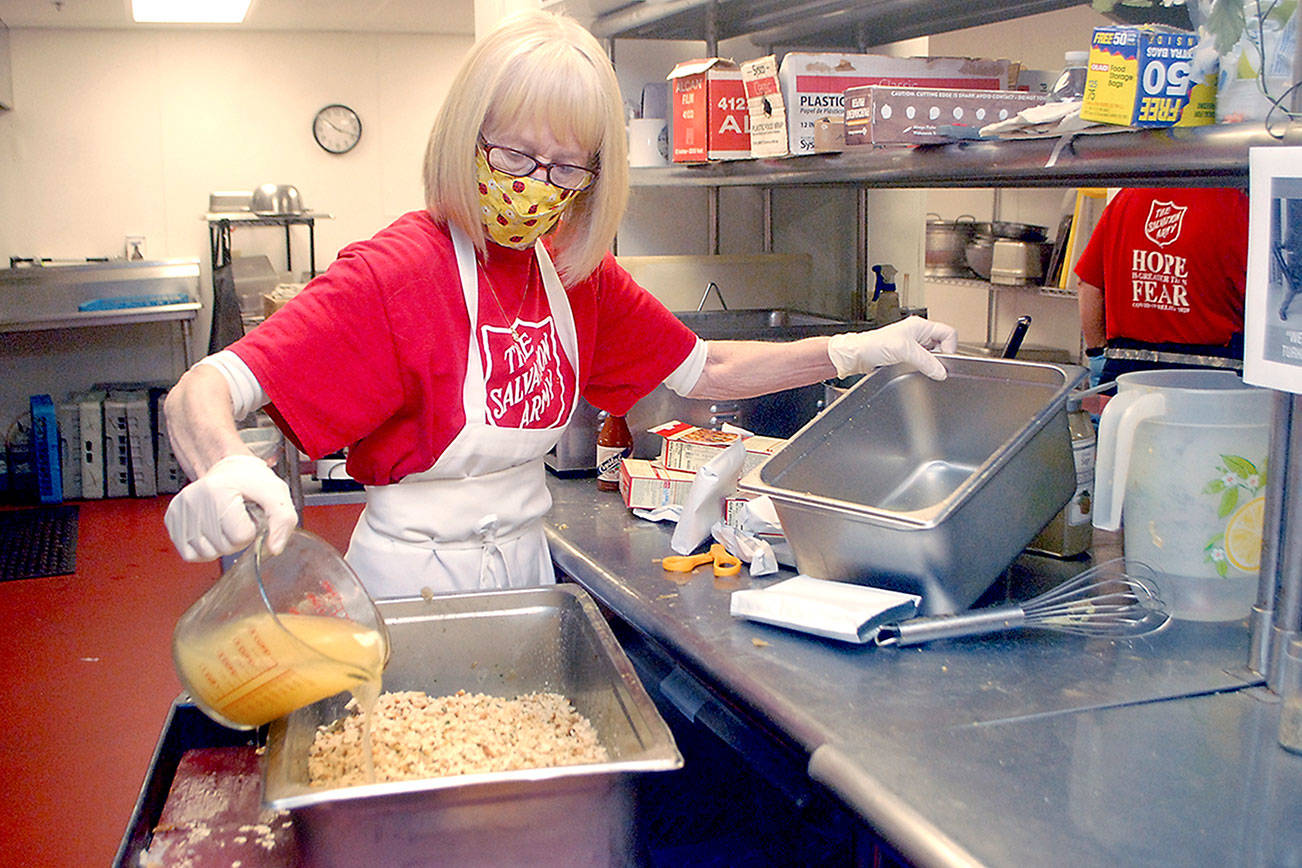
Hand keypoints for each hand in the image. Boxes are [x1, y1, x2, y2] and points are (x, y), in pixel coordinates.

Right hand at [164, 454, 296, 560]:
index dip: (251, 529)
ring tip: (224, 522)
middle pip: (224, 547)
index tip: (249, 513)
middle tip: (237, 516)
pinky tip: (211, 532)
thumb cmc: (249, 480)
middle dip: (237, 538)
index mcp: (218, 491)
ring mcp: (180, 511)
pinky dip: (204, 549)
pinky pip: (189, 554)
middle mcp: (194, 500)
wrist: (226, 468)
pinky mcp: (172, 521)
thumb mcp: (275, 492)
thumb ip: (283, 520)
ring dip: (221, 544)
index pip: (240, 536)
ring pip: (207, 554)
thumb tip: (275, 548)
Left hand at [827, 316, 957, 379]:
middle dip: (939, 357)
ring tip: (919, 367)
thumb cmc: (873, 345)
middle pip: (942, 345)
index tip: (943, 361)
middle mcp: (917, 334)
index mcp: (920, 326)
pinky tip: (913, 370)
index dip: (950, 348)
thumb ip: (926, 361)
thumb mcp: (904, 351)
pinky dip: (921, 368)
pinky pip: (921, 363)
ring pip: (932, 355)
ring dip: (929, 364)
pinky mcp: (905, 356)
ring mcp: (911, 345)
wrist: (857, 355)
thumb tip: (941, 371)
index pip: (948, 333)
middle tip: (931, 365)